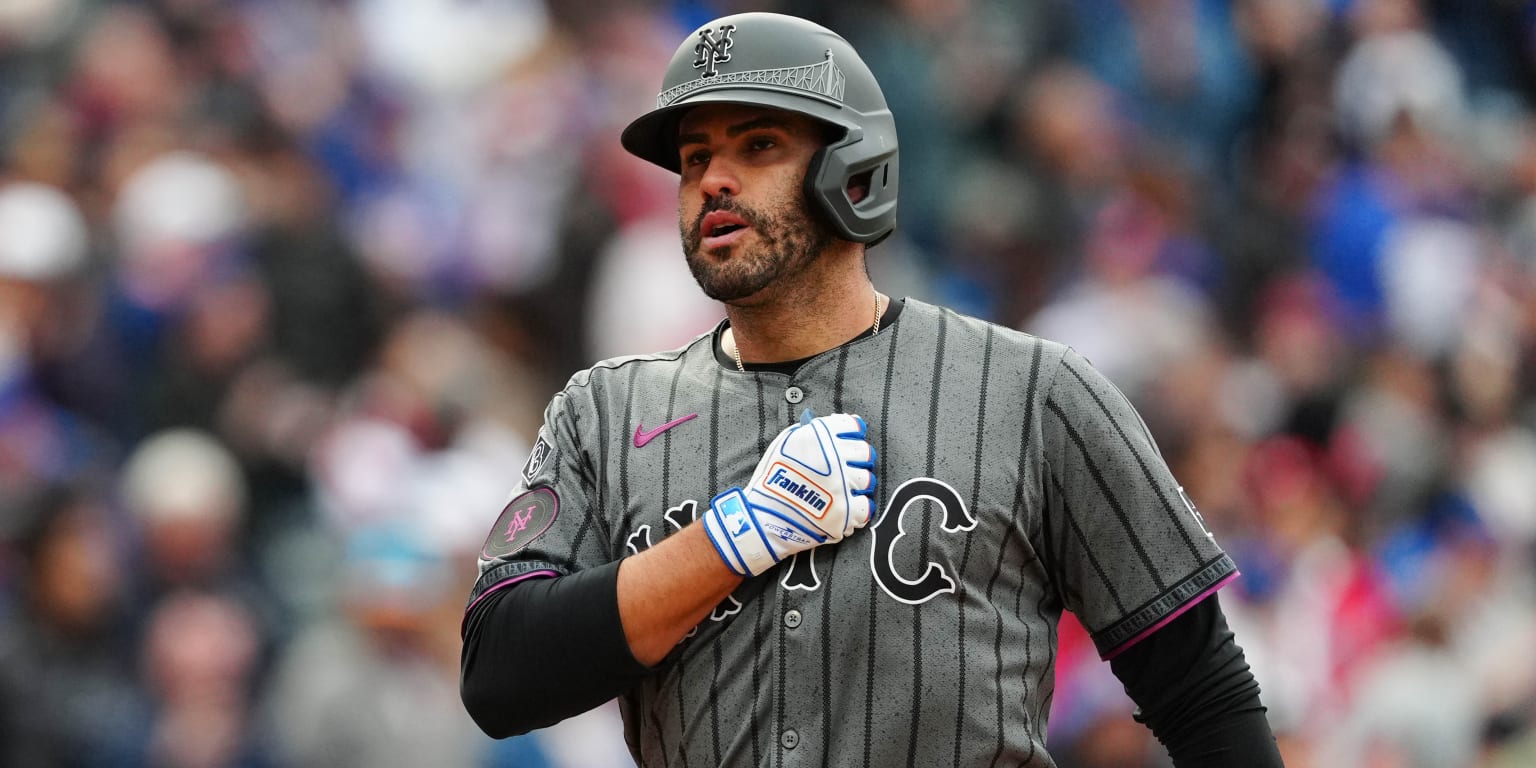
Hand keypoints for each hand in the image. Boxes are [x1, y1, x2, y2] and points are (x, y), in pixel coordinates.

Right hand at [702, 412, 875, 575]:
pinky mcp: (846, 512)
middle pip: (865, 452)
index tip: (850, 439)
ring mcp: (842, 485)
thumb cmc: (773, 478)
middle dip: (859, 458)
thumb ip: (811, 431)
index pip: (854, 425)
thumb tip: (836, 423)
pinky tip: (847, 505)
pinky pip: (866, 506)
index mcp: (820, 437)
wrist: (763, 517)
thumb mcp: (785, 443)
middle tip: (848, 466)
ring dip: (858, 483)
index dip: (853, 432)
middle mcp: (835, 458)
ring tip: (844, 488)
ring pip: (868, 479)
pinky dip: (859, 507)